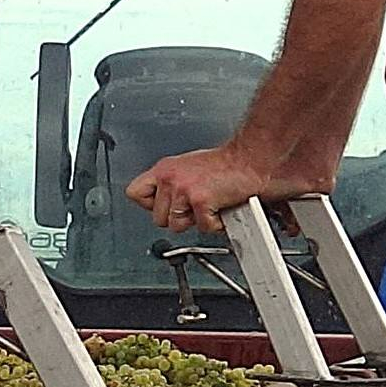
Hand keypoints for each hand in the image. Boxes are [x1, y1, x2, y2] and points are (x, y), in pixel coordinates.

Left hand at [127, 143, 306, 236]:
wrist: (249, 159)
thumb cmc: (225, 165)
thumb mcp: (187, 169)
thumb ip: (172, 185)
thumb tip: (165, 205)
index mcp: (164, 170)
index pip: (136, 194)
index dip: (151, 205)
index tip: (167, 206)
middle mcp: (169, 178)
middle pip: (158, 218)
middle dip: (179, 218)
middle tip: (197, 205)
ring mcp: (183, 189)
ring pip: (177, 226)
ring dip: (197, 221)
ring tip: (209, 204)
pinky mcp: (200, 200)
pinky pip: (202, 227)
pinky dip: (215, 223)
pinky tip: (220, 207)